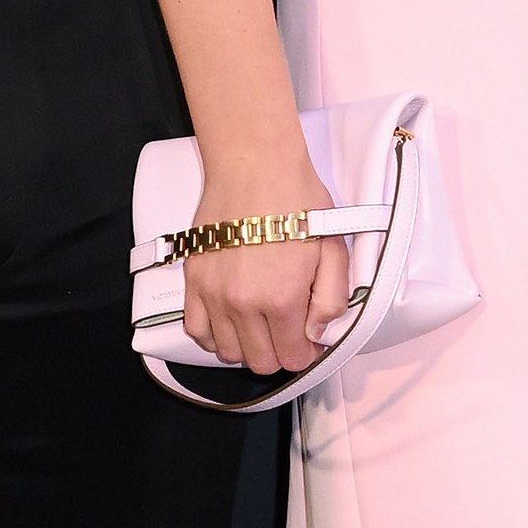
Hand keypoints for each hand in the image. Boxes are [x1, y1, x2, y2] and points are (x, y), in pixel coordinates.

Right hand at [175, 147, 348, 372]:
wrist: (255, 166)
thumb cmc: (296, 200)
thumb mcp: (334, 250)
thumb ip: (331, 300)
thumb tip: (318, 333)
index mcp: (282, 299)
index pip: (292, 358)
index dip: (305, 354)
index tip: (308, 341)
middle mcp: (244, 304)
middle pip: (259, 362)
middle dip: (279, 352)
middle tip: (287, 330)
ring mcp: (214, 294)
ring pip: (227, 352)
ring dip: (247, 345)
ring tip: (260, 323)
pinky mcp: (193, 281)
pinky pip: (196, 330)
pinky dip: (213, 335)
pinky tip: (230, 322)